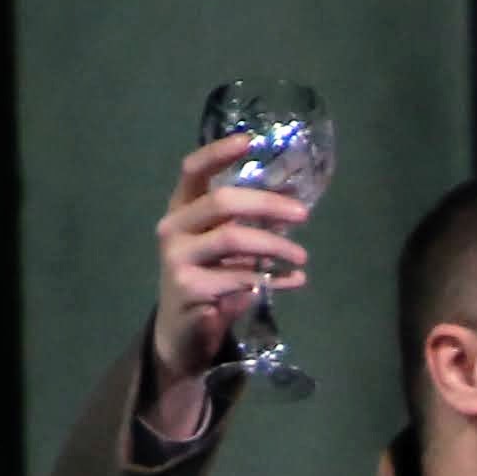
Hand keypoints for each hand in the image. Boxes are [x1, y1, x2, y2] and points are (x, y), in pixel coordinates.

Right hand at [149, 136, 313, 381]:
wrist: (182, 333)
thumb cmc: (209, 281)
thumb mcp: (226, 247)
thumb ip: (249, 224)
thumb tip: (293, 203)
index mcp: (181, 210)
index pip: (193, 171)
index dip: (218, 153)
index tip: (249, 142)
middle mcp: (173, 228)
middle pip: (222, 202)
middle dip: (267, 204)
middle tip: (303, 214)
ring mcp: (177, 258)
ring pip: (233, 239)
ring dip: (275, 246)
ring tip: (302, 256)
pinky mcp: (189, 288)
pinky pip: (239, 277)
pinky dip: (273, 278)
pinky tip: (295, 281)